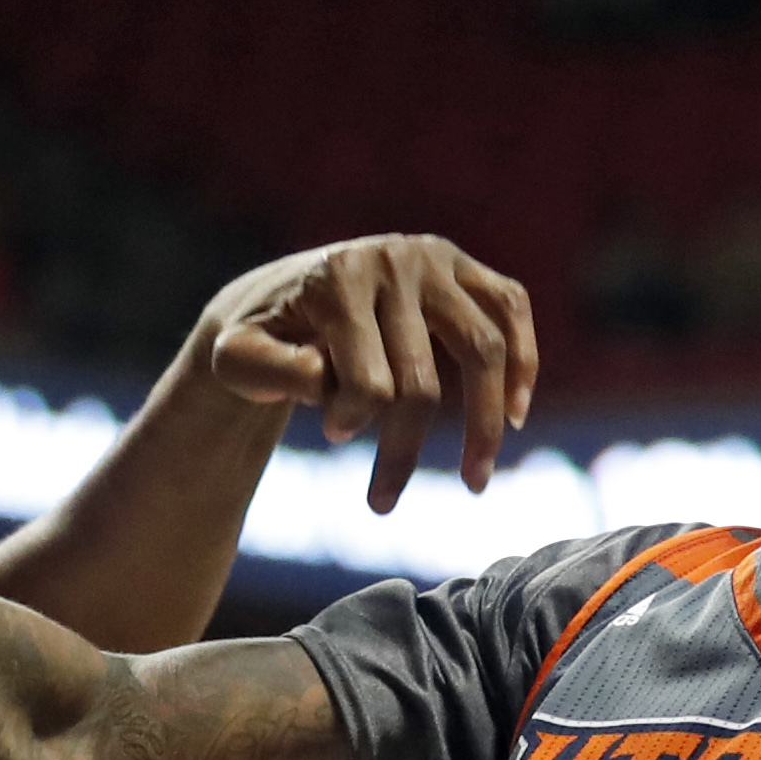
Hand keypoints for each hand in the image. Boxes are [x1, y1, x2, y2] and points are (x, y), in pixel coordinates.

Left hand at [194, 234, 539, 512]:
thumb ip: (266, 373)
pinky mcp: (464, 266)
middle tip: (382, 502)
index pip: (368, 379)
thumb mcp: (237, 359)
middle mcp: (393, 259)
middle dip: (405, 449)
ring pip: (485, 349)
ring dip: (484, 427)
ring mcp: (436, 258)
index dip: (352, 422)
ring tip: (474, 483)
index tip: (333, 437)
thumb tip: (325, 382)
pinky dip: (523, 363)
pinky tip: (513, 417)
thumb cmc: (262, 339)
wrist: (285, 298)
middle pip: (423, 380)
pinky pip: (512, 308)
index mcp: (336, 279)